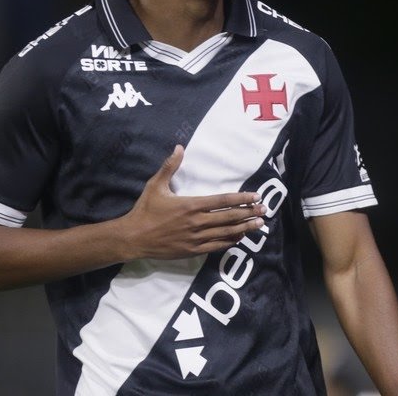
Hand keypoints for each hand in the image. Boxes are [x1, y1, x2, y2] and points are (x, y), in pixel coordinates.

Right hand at [119, 145, 265, 259]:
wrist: (133, 238)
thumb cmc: (145, 210)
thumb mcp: (155, 185)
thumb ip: (170, 167)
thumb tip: (179, 147)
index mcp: (191, 205)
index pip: (222, 201)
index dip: (241, 198)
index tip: (255, 196)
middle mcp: (197, 222)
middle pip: (229, 217)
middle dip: (248, 213)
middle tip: (264, 210)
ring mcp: (196, 238)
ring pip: (226, 233)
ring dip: (244, 228)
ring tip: (259, 224)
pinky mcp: (193, 250)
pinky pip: (216, 246)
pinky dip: (230, 241)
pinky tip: (240, 238)